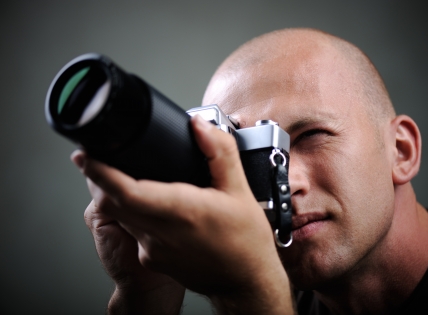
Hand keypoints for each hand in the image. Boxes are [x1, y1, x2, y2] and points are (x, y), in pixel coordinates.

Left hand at [73, 115, 293, 313]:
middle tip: (98, 159)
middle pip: (112, 203)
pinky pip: (132, 230)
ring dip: (115, 196)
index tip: (86, 156)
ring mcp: (154, 250)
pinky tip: (147, 204)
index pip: (127, 192)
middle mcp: (162, 234)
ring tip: (122, 176)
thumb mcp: (240, 190)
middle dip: (99, 179)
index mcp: (182, 212)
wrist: (245, 281)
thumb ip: (219, 152)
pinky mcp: (153, 259)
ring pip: (120, 217)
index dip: (100, 173)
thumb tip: (199, 125)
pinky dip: (130, 212)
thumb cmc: (245, 241)